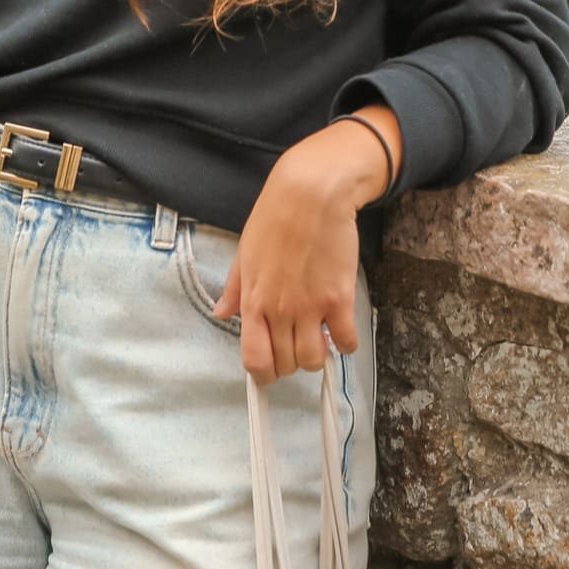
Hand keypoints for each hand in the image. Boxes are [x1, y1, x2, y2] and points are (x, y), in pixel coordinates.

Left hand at [214, 111, 396, 382]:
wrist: (311, 192)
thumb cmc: (275, 217)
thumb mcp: (245, 252)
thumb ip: (235, 289)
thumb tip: (221, 313)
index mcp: (253, 301)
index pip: (254, 360)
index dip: (262, 376)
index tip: (270, 372)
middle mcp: (279, 311)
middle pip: (286, 365)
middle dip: (291, 363)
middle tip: (296, 343)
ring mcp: (311, 307)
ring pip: (314, 360)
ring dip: (317, 356)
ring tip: (319, 337)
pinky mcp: (339, 298)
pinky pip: (346, 342)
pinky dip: (345, 344)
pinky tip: (341, 329)